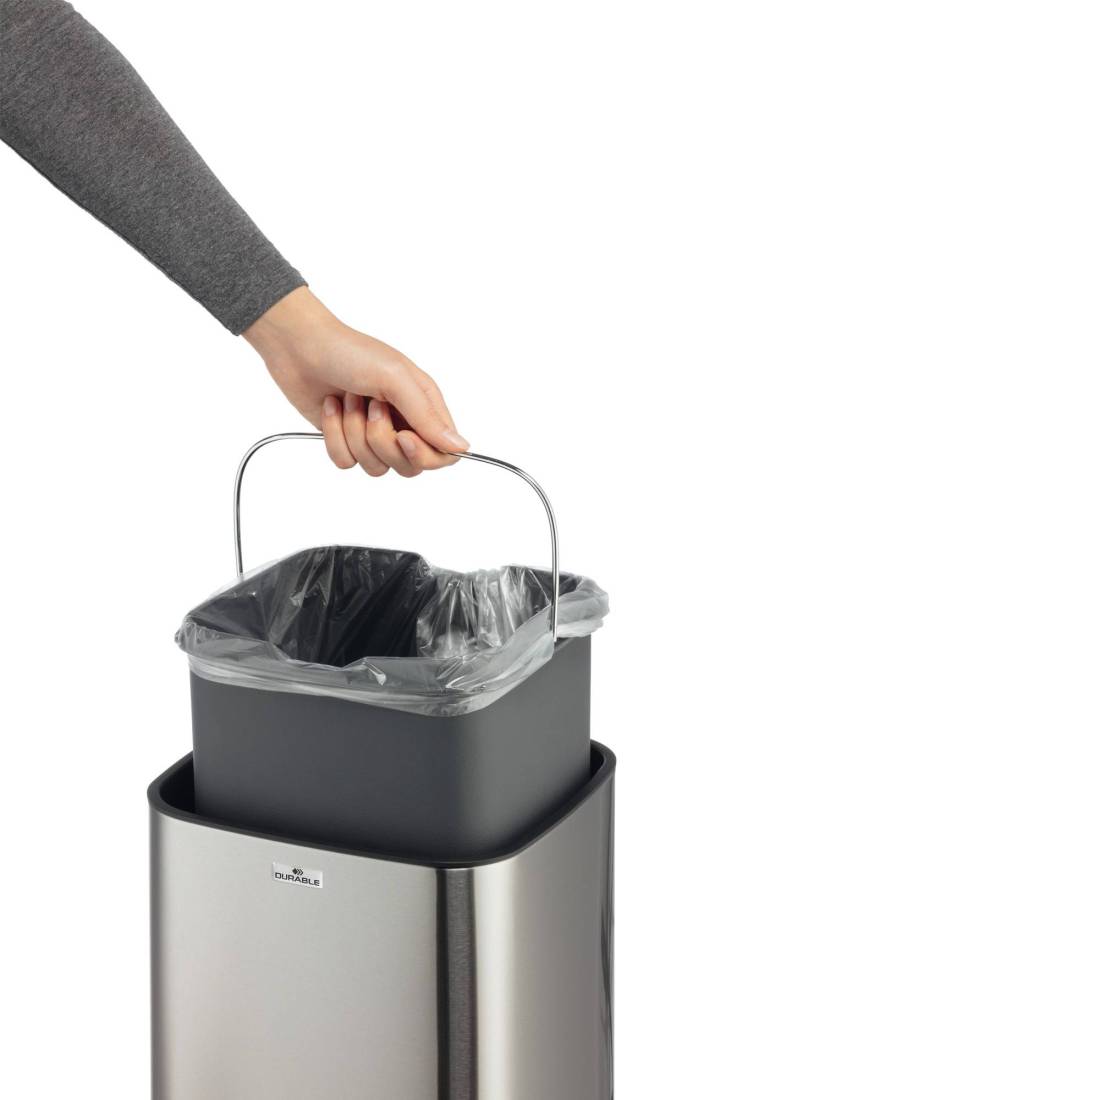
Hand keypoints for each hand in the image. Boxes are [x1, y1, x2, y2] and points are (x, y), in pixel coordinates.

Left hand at [243, 287, 468, 475]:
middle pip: (410, 466)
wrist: (299, 346)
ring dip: (356, 434)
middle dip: (383, 441)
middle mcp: (403, 423)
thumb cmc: (350, 352)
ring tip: (349, 401)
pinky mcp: (346, 440)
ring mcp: (374, 434)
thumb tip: (460, 447)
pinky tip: (332, 407)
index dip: (425, 454)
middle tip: (372, 408)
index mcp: (424, 405)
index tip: (403, 436)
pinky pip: (346, 462)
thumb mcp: (395, 379)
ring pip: (377, 467)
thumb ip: (428, 417)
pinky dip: (334, 437)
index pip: (443, 454)